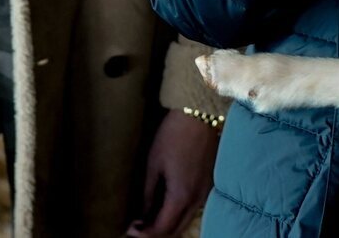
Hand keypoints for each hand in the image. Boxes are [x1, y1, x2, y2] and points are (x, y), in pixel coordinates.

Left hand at [125, 110, 219, 237]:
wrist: (200, 113)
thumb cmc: (173, 135)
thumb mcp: (154, 164)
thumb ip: (149, 194)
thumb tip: (142, 215)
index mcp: (181, 196)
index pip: (162, 229)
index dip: (144, 234)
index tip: (129, 229)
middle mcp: (197, 199)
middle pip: (176, 230)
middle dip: (156, 233)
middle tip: (139, 227)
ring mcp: (205, 192)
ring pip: (186, 220)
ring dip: (168, 225)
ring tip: (149, 218)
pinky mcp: (209, 183)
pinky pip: (193, 208)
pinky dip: (179, 214)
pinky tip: (166, 205)